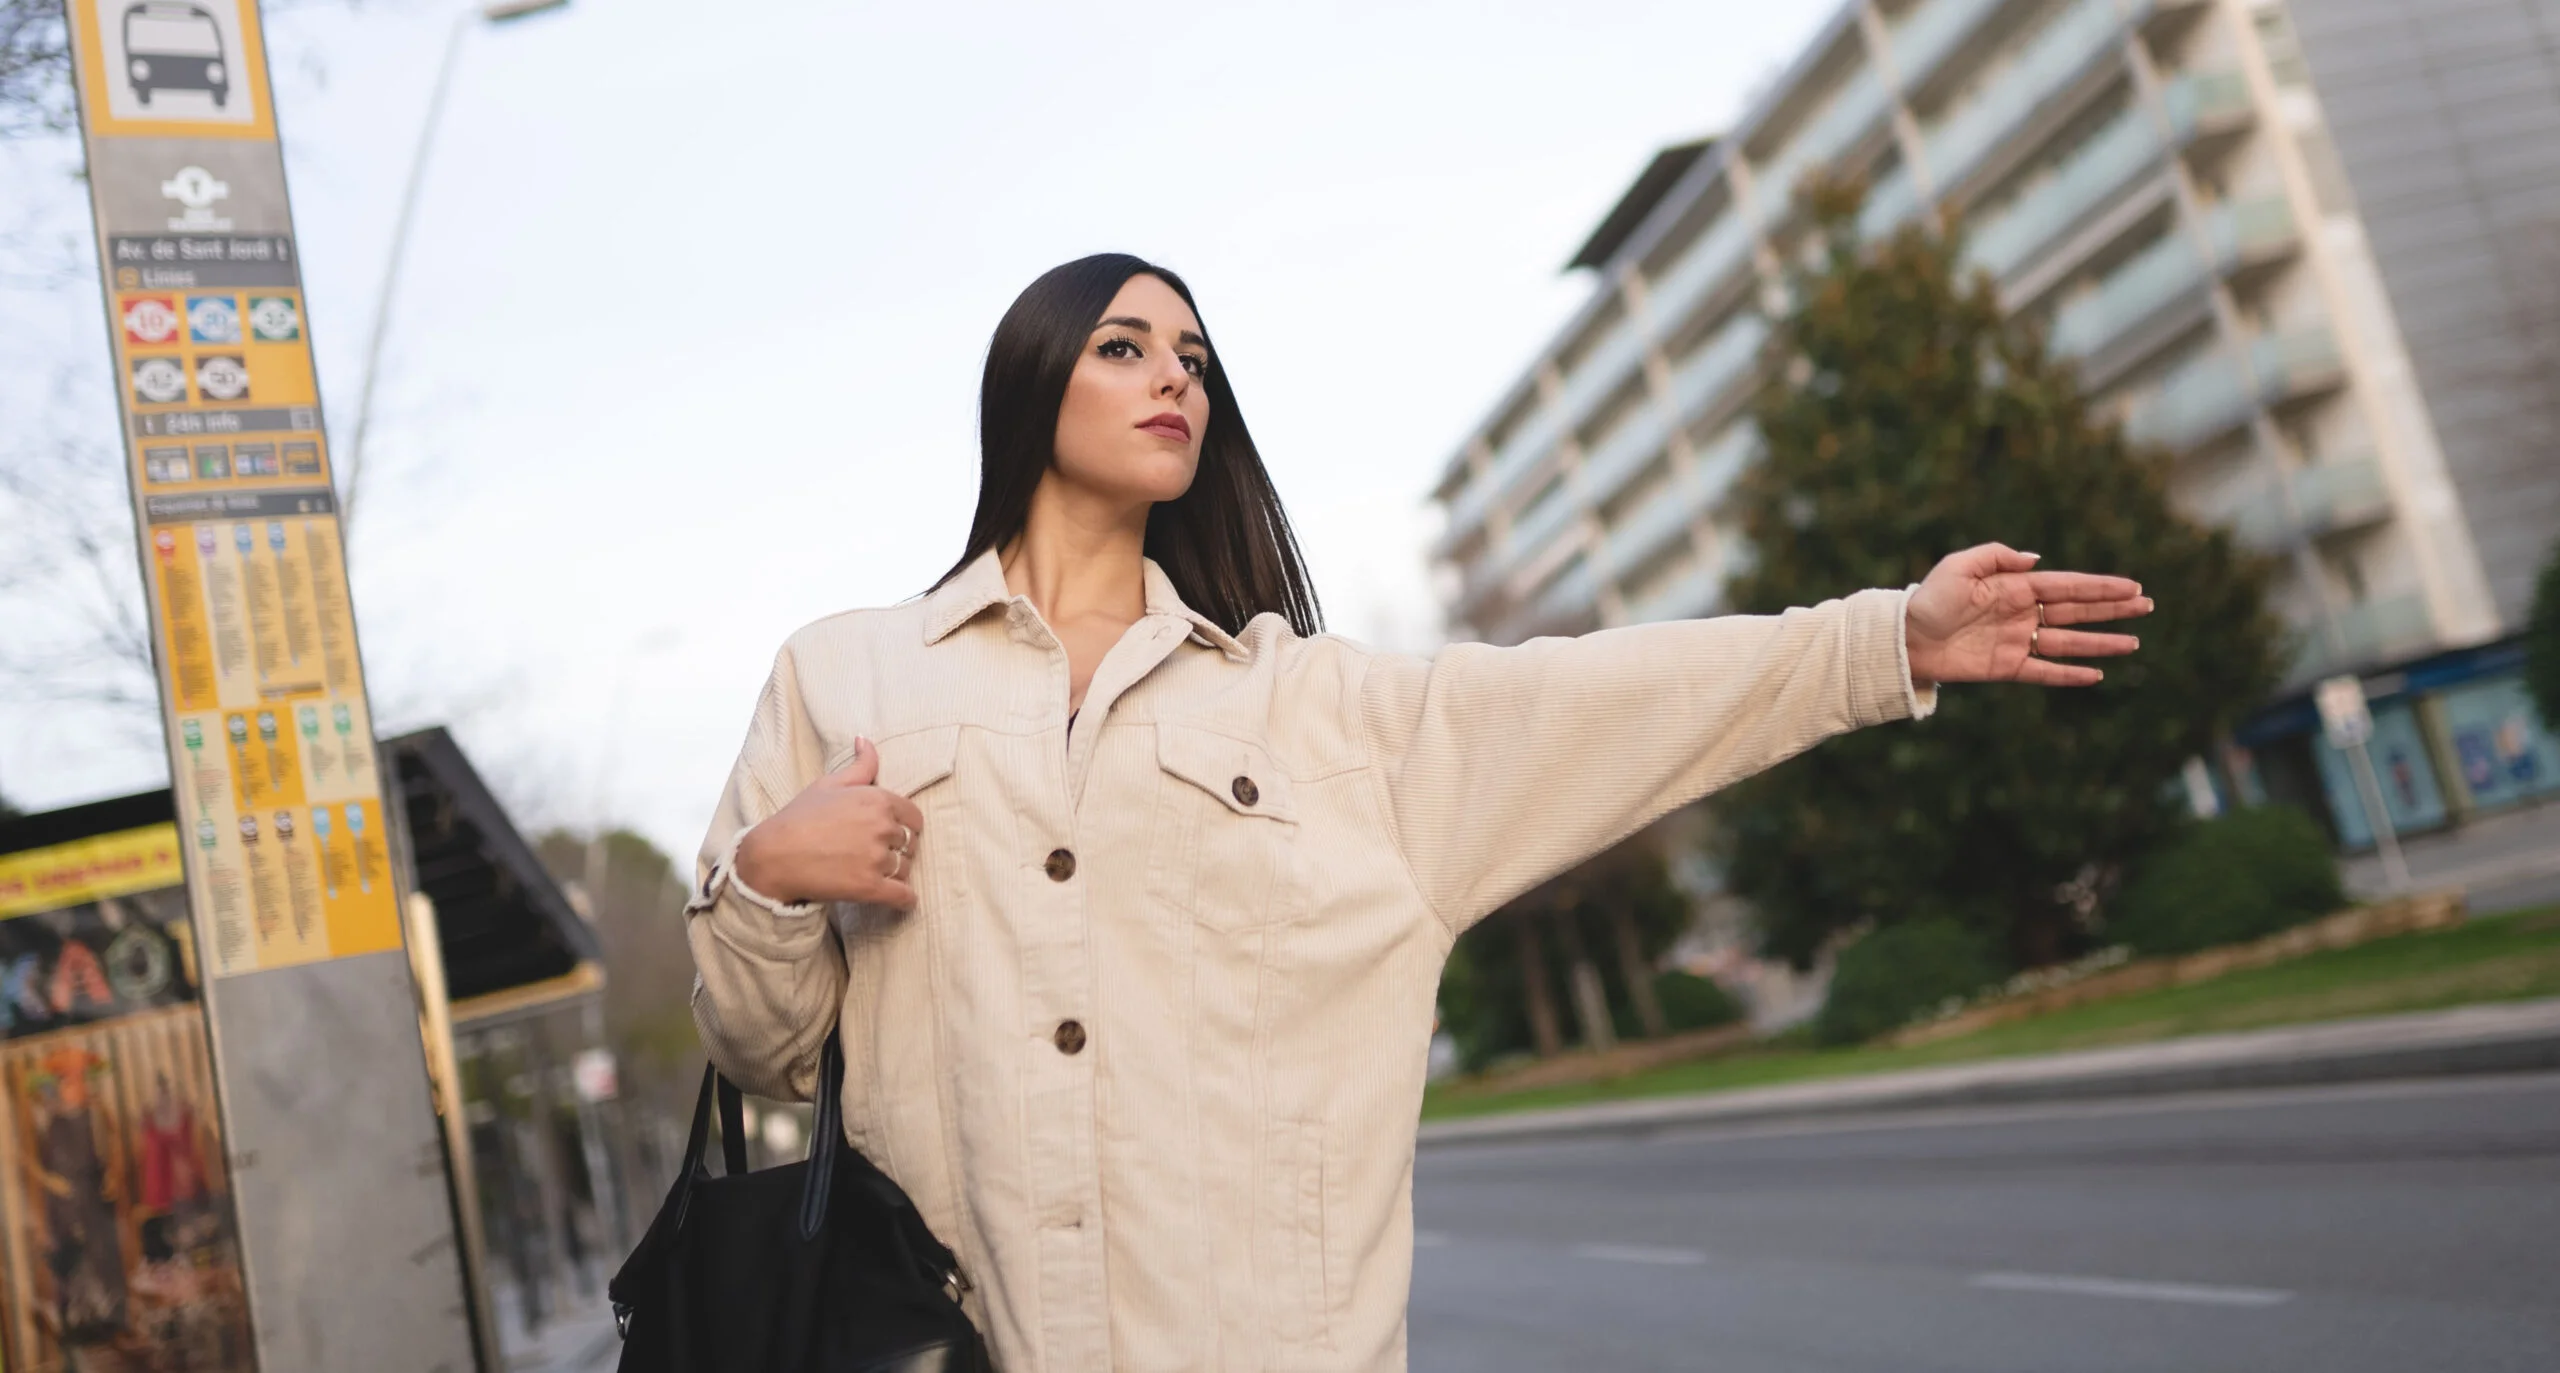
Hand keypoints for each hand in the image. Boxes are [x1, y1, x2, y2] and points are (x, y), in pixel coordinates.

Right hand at [733, 738, 924, 908]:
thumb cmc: (798, 817)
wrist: (773, 856)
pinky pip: (904, 896)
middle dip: (898, 849)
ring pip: (906, 868)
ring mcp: (877, 859)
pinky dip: (906, 900)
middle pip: (910, 843)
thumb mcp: (828, 784)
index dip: (905, 827)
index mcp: (878, 800)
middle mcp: (882, 827)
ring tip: (877, 873)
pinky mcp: (870, 887)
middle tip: (878, 855)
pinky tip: (902, 899)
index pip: (914, 817)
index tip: (893, 834)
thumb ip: (859, 765)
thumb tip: (866, 740)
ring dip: (897, 873)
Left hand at [1905, 543, 2151, 686]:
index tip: (2133, 587)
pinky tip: (2096, 675)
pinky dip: (2070, 675)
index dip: (2101, 587)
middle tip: (2147, 607)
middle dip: (2112, 609)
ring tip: (2133, 643)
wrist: (1903, 639)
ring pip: (2068, 643)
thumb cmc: (1928, 599)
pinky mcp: (2005, 668)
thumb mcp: (1959, 567)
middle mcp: (2021, 614)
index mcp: (2014, 587)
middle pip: (2077, 611)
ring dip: (2100, 643)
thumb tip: (2036, 559)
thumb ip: (1997, 556)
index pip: (2067, 586)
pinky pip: (2044, 672)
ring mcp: (2016, 642)